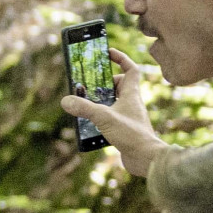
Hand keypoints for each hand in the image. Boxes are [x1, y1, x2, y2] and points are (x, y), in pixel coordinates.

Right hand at [84, 56, 169, 176]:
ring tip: (85, 104)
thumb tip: (66, 100)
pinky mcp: (125, 129)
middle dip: (103, 83)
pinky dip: (100, 117)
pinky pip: (111, 117)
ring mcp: (129, 116)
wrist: (146, 159)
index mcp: (131, 94)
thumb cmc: (132, 135)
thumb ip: (84, 108)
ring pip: (113, 102)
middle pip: (119, 85)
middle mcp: (132, 103)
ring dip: (100, 101)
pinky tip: (90, 124)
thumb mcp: (104, 118)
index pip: (131, 69)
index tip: (107, 53)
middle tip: (89, 85)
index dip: (120, 58)